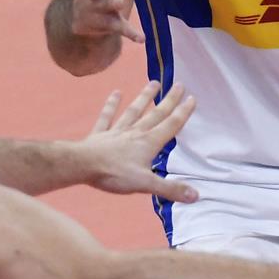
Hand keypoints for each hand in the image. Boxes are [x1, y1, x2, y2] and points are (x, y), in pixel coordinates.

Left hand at [78, 81, 197, 203]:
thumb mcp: (146, 184)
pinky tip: (116, 92)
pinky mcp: (100, 134)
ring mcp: (117, 131)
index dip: (183, 113)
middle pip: (156, 114)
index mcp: (149, 143)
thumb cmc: (114, 174)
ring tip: (154, 83)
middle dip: (169, 100)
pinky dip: (111, 105)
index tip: (192, 98)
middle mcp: (135, 132)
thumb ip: (170, 189)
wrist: (82, 165)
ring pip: (134, 111)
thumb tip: (196, 196)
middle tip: (179, 84)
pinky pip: (107, 117)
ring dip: (144, 97)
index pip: (170, 125)